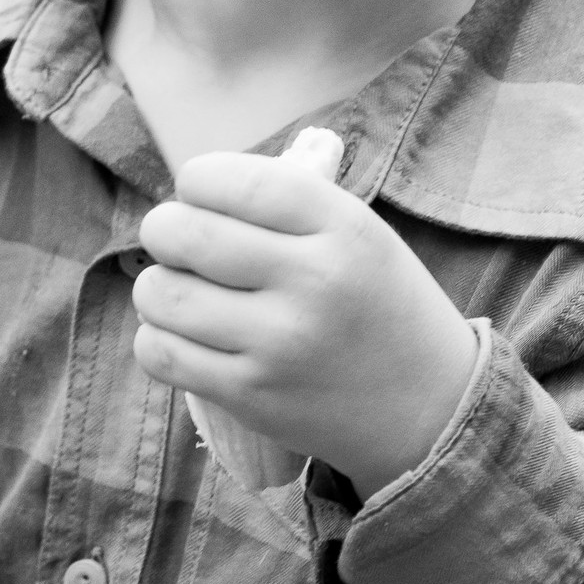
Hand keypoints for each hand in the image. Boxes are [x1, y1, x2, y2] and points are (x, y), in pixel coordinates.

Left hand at [132, 153, 478, 500]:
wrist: (428, 406)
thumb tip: (197, 187)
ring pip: (163, 294)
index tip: (197, 188)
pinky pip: (161, 353)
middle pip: (187, 234)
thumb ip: (289, 201)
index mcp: (343, 227)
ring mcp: (279, 344)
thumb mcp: (360, 232)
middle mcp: (312, 281)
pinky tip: (181, 330)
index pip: (239, 181)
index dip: (198, 177)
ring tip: (177, 285)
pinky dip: (156, 335)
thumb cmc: (378, 302)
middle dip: (164, 227)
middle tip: (174, 235)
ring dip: (156, 282)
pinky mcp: (252, 396)